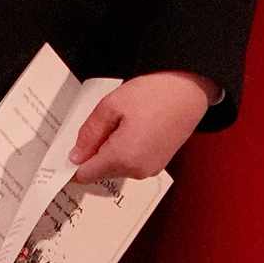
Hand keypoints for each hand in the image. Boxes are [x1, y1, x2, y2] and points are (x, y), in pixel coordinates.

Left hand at [69, 71, 212, 183]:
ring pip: (117, 165)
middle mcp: (136, 171)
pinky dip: (127, 147)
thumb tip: (75, 156)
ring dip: (112, 147)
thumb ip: (90, 133)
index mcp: (123, 158)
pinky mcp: (159, 162)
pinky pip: (132, 161)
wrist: (190, 88)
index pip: (85, 174)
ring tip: (125, 119)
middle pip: (101, 170)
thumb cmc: (155, 93)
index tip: (73, 144)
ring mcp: (150, 169)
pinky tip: (136, 124)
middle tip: (105, 119)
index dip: (74, 161)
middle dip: (96, 149)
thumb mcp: (112, 104)